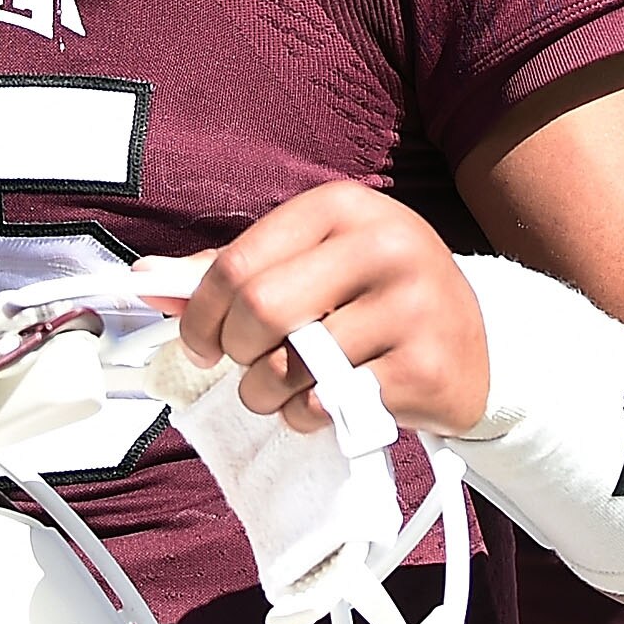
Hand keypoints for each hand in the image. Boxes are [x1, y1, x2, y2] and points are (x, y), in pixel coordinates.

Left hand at [145, 180, 488, 436]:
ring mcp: (413, 306)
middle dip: (233, 354)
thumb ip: (234, 270)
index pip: (239, 263)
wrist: (479, 343)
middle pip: (261, 311)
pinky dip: (306, 416)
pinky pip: (330, 405)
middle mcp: (383, 245)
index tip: (198, 342)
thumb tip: (145, 283)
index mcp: (342, 207)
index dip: (199, 314)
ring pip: (292, 366)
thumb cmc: (375, 298)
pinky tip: (323, 404)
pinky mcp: (427, 368)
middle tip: (242, 368)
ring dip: (266, 394)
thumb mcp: (314, 262)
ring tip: (281, 390)